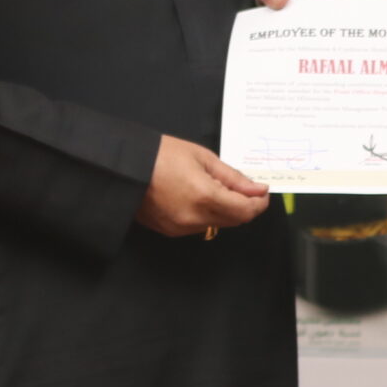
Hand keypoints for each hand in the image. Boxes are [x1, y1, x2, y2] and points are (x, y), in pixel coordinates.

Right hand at [136, 135, 270, 236]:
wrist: (124, 167)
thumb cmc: (160, 155)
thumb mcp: (202, 157)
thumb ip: (232, 177)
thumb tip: (257, 189)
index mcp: (204, 197)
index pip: (245, 211)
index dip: (259, 203)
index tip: (262, 192)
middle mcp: (194, 218)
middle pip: (234, 220)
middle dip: (243, 205)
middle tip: (242, 187)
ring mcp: (181, 228)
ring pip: (217, 224)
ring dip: (224, 210)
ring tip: (212, 186)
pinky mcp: (170, 231)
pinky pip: (198, 226)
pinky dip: (206, 214)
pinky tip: (196, 196)